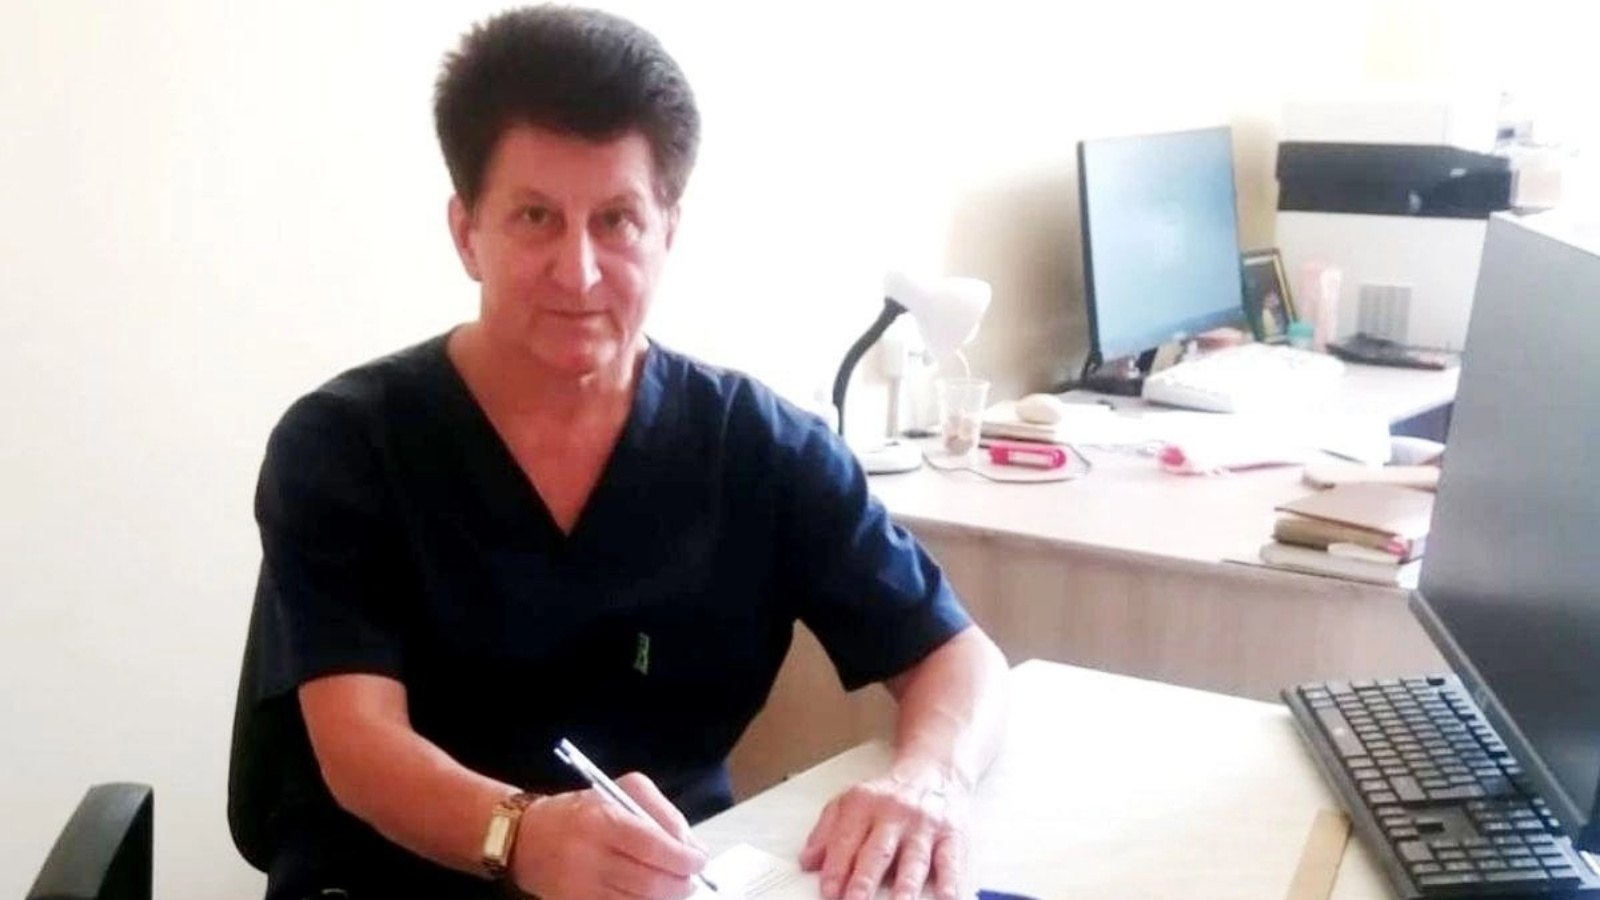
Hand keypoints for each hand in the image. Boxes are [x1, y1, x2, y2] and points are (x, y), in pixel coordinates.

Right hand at [511, 772, 707, 899]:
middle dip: (680, 883)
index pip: (652, 846)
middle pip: (649, 881)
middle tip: (691, 879)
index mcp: (602, 820)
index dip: (683, 858)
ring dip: (665, 898)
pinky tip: (649, 896)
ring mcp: (580, 888)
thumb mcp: (619, 794)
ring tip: (672, 888)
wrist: (525, 839)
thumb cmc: (581, 812)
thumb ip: (660, 814)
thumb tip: (691, 848)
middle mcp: (589, 856)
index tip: (699, 860)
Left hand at [798, 770, 970, 899]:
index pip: (846, 840)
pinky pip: (950, 861)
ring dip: (904, 887)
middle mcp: (894, 813)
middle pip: (877, 851)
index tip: (828, 891)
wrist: (933, 771)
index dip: (835, 867)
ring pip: (914, 860)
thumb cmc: (888, 796)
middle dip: (864, 880)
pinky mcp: (952, 835)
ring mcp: (924, 825)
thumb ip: (827, 831)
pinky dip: (949, 882)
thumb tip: (806, 861)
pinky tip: (945, 899)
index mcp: (863, 805)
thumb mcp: (851, 803)